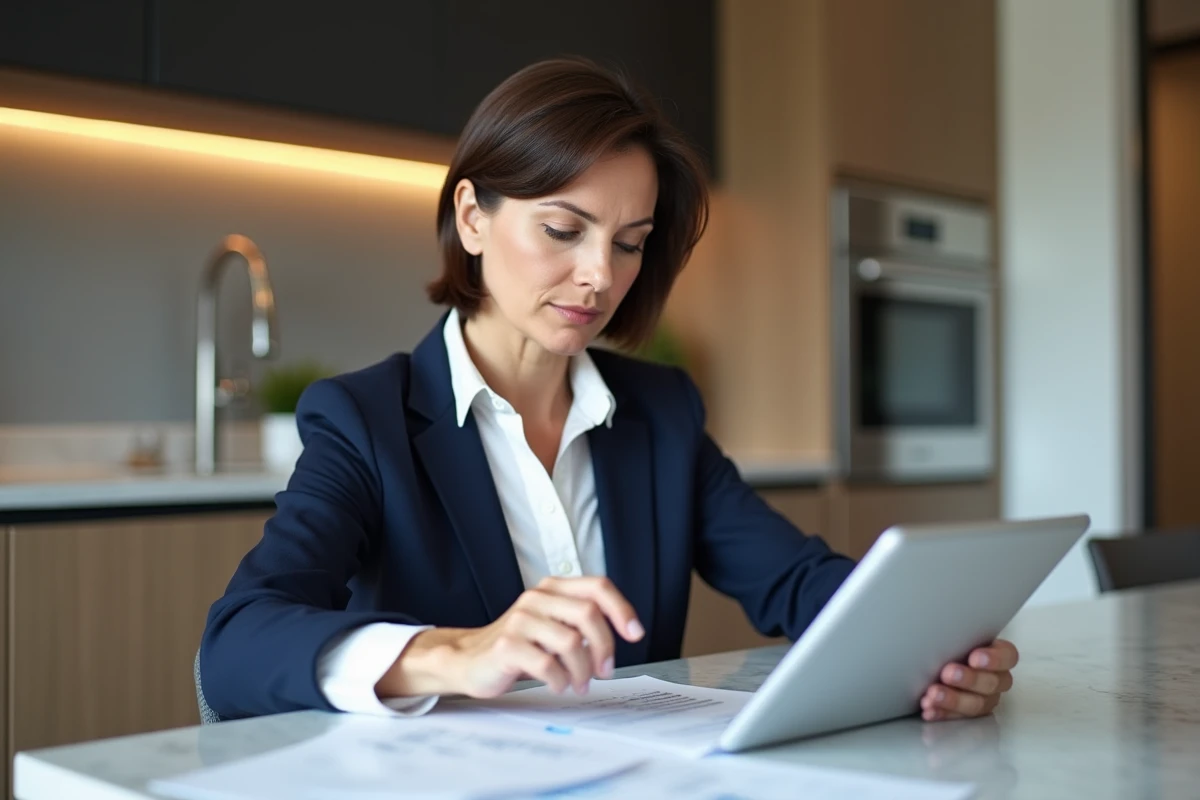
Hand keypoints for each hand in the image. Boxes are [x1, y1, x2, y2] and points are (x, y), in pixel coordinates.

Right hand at [376, 576, 643, 699]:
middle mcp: (537, 598)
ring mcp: (521, 620)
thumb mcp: (553, 626)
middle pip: (589, 614)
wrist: (469, 660)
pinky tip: (559, 686)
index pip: (598, 586)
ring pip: (572, 642)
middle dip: (605, 647)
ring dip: (583, 671)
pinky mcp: (507, 645)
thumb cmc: (519, 646)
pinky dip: (561, 681)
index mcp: (552, 589)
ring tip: (579, 685)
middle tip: (605, 671)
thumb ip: (581, 622)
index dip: (622, 608)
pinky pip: (548, 664)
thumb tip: (623, 633)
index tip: (635, 634)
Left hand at [920, 639, 1017, 721]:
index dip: (994, 659)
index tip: (974, 657)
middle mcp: (995, 679)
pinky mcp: (968, 715)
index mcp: (997, 654)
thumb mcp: (954, 634)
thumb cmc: (948, 643)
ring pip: (976, 704)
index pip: (1007, 656)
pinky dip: (942, 714)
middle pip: (991, 683)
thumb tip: (940, 616)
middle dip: (969, 679)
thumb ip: (956, 632)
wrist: (931, 661)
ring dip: (953, 700)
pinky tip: (929, 710)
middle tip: (948, 673)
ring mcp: (983, 698)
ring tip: (933, 695)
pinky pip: (958, 718)